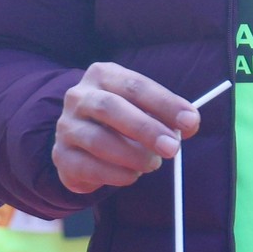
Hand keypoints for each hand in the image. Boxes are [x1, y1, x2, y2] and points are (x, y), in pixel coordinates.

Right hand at [53, 61, 198, 193]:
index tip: (190, 121)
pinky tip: (132, 176)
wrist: (80, 141)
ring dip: (132, 155)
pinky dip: (115, 175)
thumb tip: (190, 122)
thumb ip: (167, 115)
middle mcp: (79, 96)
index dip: (165, 103)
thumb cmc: (120, 121)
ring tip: (152, 164)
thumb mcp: (144, 109)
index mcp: (103, 75)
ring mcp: (66, 126)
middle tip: (173, 148)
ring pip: (98, 140)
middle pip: (110, 108)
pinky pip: (88, 167)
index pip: (135, 85)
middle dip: (146, 129)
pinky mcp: (61, 155)